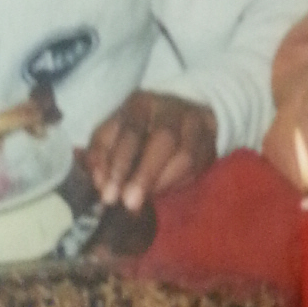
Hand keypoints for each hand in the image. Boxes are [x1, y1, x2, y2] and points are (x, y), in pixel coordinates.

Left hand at [84, 92, 217, 212]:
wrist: (177, 114)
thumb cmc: (137, 127)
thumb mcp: (113, 132)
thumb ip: (101, 154)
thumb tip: (99, 182)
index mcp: (142, 102)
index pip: (132, 131)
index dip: (120, 163)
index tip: (109, 194)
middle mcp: (171, 108)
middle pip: (163, 139)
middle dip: (145, 175)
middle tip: (130, 204)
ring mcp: (194, 124)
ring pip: (185, 155)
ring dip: (163, 182)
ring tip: (145, 201)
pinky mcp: (208, 141)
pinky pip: (197, 166)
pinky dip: (178, 182)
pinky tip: (162, 191)